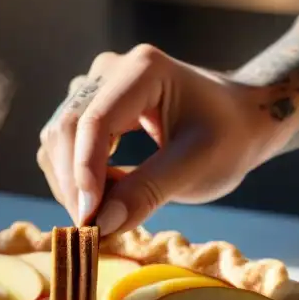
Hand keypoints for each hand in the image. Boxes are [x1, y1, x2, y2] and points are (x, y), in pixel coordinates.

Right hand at [37, 44, 281, 233]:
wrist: (240, 120)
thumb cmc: (228, 138)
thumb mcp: (197, 166)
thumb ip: (149, 192)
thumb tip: (101, 224)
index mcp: (143, 69)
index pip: (95, 121)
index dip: (85, 171)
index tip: (89, 218)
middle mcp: (110, 70)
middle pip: (67, 128)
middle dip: (74, 183)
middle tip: (93, 229)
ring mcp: (96, 86)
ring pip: (58, 138)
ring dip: (70, 183)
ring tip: (101, 218)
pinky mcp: (90, 107)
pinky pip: (64, 144)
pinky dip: (75, 178)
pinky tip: (102, 202)